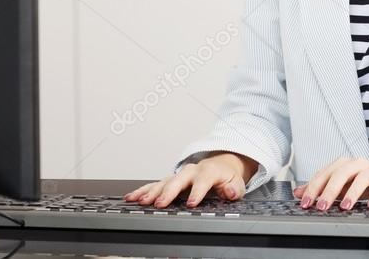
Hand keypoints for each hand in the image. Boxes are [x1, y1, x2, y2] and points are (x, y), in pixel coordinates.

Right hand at [123, 152, 258, 207]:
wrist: (221, 165)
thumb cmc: (227, 177)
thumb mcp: (236, 183)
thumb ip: (234, 189)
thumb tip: (229, 191)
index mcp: (208, 171)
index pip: (202, 181)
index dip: (197, 192)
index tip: (191, 203)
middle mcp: (191, 171)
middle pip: (178, 180)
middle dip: (169, 192)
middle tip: (160, 203)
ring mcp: (179, 175)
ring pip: (164, 182)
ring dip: (151, 191)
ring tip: (140, 201)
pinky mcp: (171, 180)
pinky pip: (155, 184)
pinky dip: (144, 190)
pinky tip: (133, 197)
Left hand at [292, 156, 368, 210]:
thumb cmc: (367, 179)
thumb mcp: (343, 183)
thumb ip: (322, 186)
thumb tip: (299, 192)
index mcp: (345, 164)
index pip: (326, 173)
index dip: (314, 187)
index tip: (305, 202)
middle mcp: (359, 164)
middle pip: (342, 173)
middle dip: (330, 190)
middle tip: (322, 206)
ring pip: (363, 177)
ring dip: (353, 192)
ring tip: (345, 206)